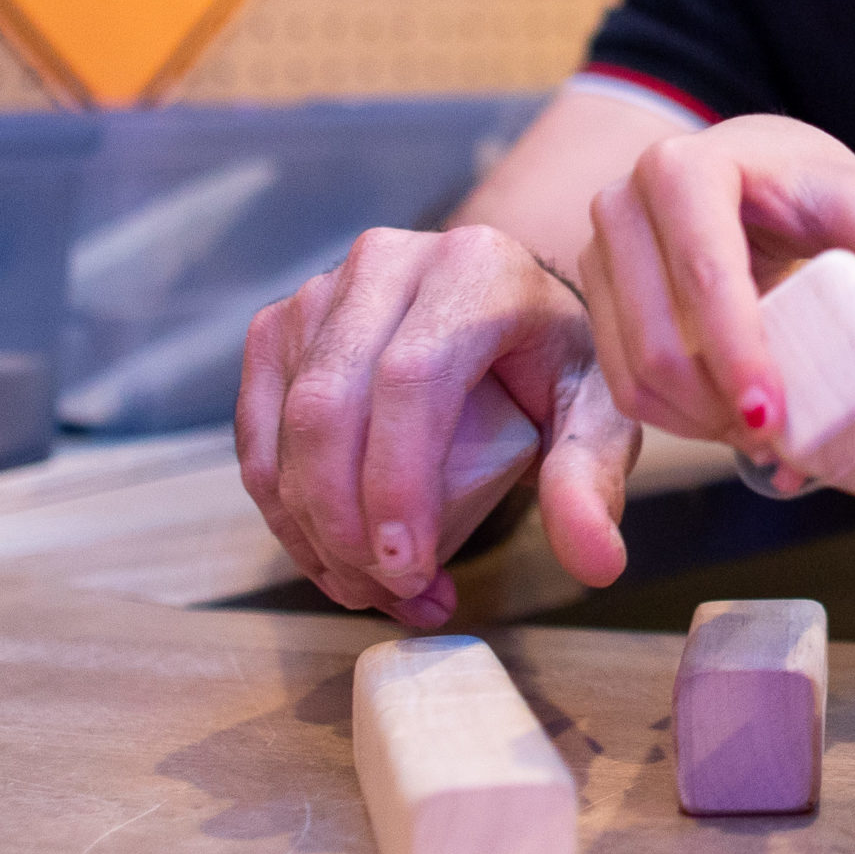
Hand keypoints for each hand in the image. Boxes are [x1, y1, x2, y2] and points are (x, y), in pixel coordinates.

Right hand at [236, 224, 637, 628]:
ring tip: (369, 588)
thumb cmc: (556, 365)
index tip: (407, 567)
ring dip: (312, 526)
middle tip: (386, 593)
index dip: (396, 482)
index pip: (412, 379)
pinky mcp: (282, 325)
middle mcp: (390, 261)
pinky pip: (257, 430)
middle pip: (332, 403)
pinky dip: (282, 506)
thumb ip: (592, 482)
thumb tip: (596, 563)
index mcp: (476, 268)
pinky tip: (328, 556)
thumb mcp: (597, 416)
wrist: (511, 316)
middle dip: (343, 521)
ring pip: (287, 424)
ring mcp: (324, 288)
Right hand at [580, 113, 854, 484]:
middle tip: (784, 440)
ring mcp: (601, 252)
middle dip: (719, 405)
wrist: (755, 173)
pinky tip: (729, 424)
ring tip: (766, 437)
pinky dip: (677, 419)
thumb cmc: (806, 185)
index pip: (703, 272)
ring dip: (698, 422)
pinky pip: (624, 383)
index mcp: (684, 168)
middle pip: (660, 336)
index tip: (775, 415)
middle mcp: (624, 204)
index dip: (736, 352)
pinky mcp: (598, 296)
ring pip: (635, 370)